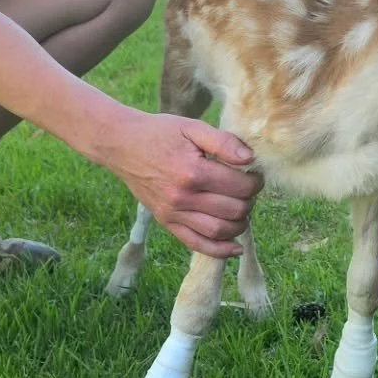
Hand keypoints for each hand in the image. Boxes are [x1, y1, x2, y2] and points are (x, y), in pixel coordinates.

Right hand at [103, 111, 263, 257]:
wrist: (122, 145)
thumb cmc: (160, 132)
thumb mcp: (192, 128)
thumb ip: (223, 142)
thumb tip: (249, 159)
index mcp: (193, 172)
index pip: (240, 187)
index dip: (255, 182)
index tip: (254, 174)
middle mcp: (183, 197)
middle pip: (234, 210)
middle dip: (249, 201)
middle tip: (248, 189)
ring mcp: (173, 213)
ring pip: (219, 231)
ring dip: (240, 223)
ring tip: (241, 208)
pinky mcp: (166, 222)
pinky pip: (197, 244)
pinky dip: (220, 250)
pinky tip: (235, 247)